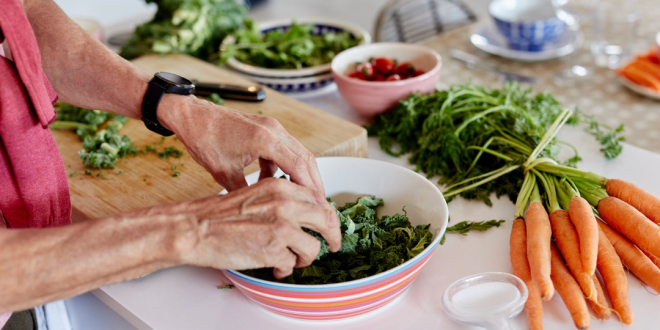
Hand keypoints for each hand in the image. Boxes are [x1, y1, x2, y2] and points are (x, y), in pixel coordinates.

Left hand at [158, 95, 325, 202]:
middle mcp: (274, 130)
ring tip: (297, 195)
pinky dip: (282, 166)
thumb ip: (245, 191)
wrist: (191, 115)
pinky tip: (270, 181)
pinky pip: (283, 149)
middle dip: (312, 182)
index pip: (299, 166)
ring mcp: (271, 127)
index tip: (317, 204)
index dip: (310, 187)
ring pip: (296, 153)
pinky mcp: (266, 128)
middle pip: (305, 158)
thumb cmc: (203, 139)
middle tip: (317, 203)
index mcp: (265, 139)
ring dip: (298, 174)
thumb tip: (259, 210)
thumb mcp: (223, 173)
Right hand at [165, 178, 340, 278]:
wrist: (195, 228)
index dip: (327, 215)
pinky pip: (292, 264)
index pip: (318, 199)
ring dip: (307, 257)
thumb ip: (282, 200)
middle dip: (333, 236)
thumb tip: (306, 214)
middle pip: (327, 220)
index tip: (328, 225)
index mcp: (281, 187)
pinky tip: (275, 269)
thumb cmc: (219, 214)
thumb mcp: (256, 194)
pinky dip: (286, 270)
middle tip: (333, 245)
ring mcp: (281, 226)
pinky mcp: (274, 249)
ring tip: (294, 261)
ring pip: (314, 246)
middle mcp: (285, 203)